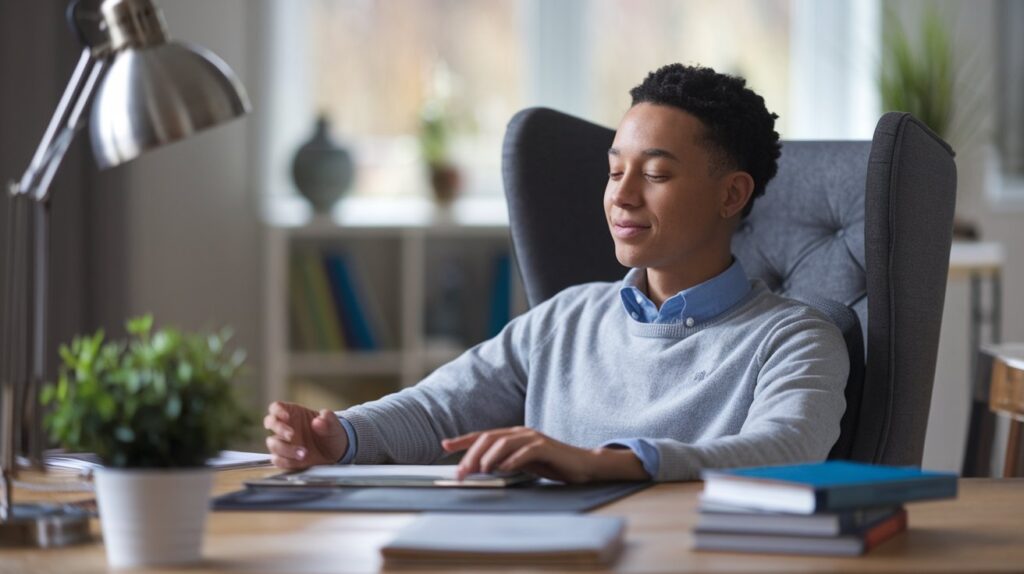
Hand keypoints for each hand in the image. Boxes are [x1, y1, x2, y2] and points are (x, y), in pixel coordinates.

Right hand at [264, 401, 347, 469]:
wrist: (336, 452)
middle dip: (279, 429)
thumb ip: (328, 420)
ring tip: (304, 453)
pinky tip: (299, 461)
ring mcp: (284, 443)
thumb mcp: (334, 425)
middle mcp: (285, 426)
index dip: (278, 411)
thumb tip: (318, 421)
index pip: (276, 407)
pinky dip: (285, 461)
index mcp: (294, 413)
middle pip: (270, 422)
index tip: (286, 417)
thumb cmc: (332, 433)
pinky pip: (277, 459)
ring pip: (272, 443)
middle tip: (292, 435)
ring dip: (285, 449)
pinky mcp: (285, 458)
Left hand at [441, 426, 648, 483]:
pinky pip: (525, 451)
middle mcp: (520, 432)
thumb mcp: (522, 464)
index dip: (463, 439)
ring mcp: (533, 438)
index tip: (444, 445)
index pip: (483, 435)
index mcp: (513, 434)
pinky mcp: (546, 447)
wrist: (582, 465)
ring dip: (489, 457)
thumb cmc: (551, 465)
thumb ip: (503, 462)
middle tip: (461, 472)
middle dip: (471, 454)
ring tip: (480, 471)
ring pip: (504, 442)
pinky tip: (504, 469)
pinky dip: (512, 460)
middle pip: (489, 439)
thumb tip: (480, 467)